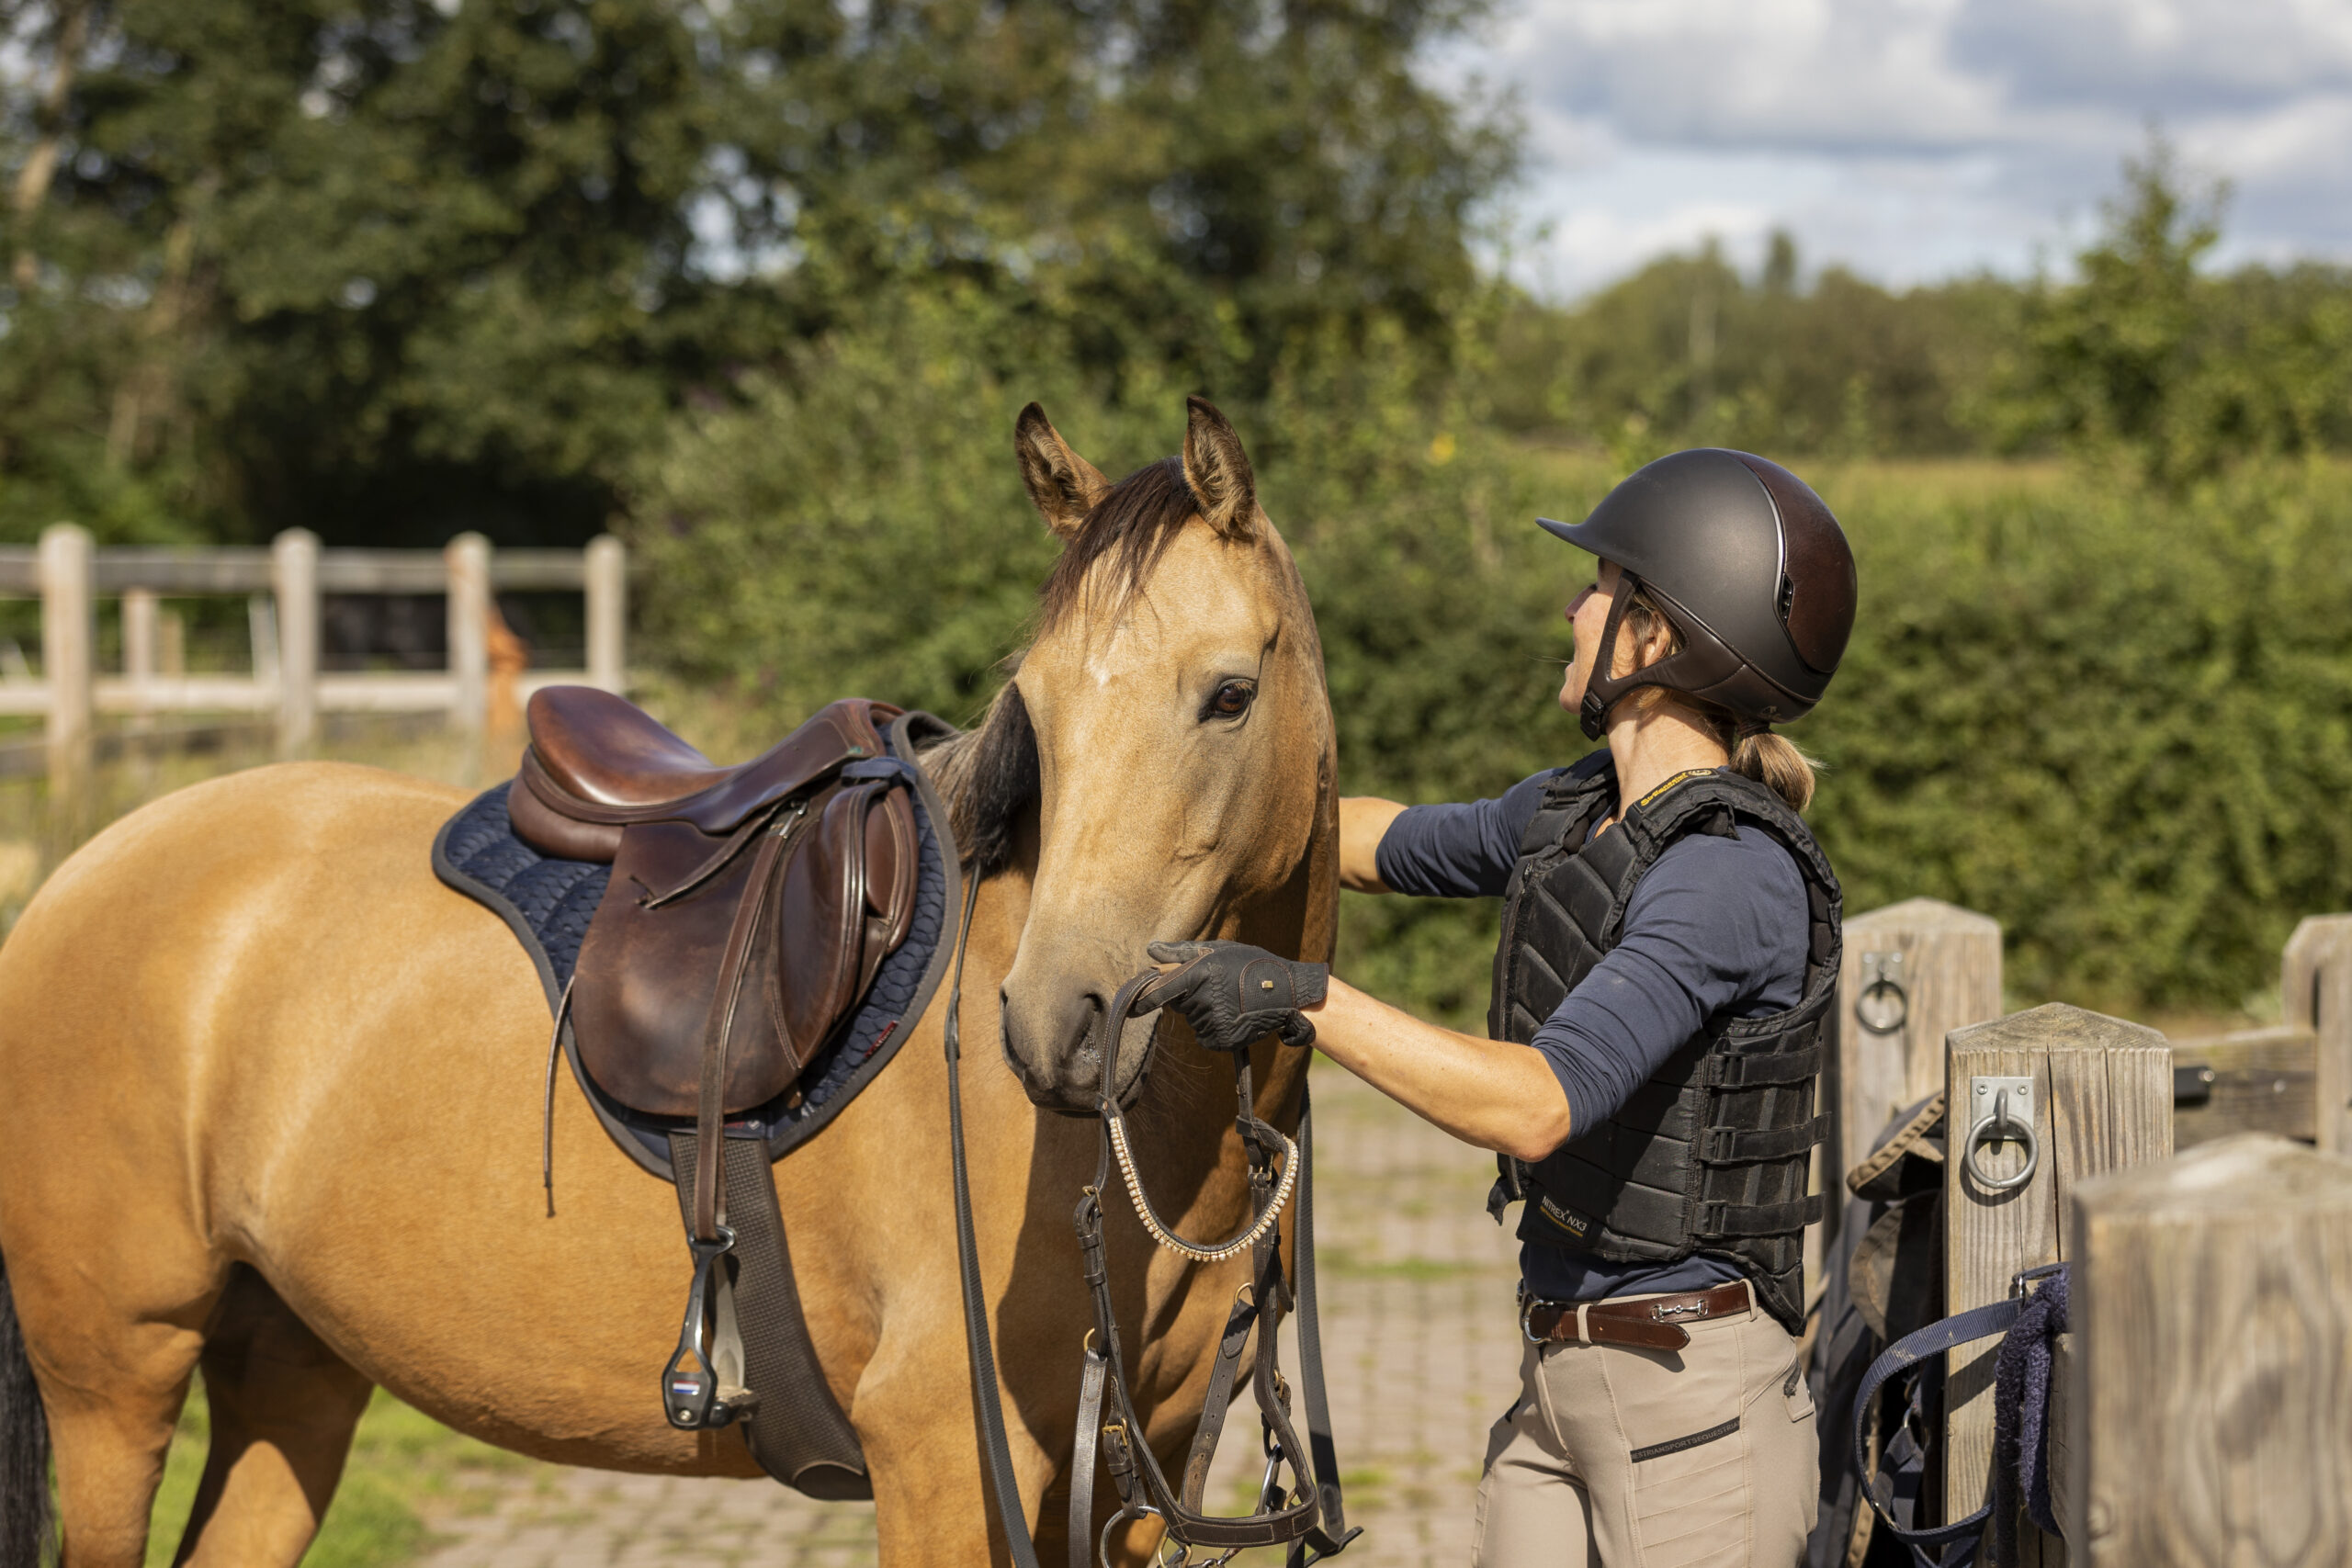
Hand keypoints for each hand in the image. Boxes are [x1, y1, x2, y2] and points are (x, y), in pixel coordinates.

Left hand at [1139, 940, 1328, 1051]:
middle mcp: (1202, 999)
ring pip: (1193, 1020)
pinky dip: (1214, 1029)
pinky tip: (1233, 1016)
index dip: (1145, 1000)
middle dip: (1190, 996)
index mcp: (1199, 974)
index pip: (1161, 991)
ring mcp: (1212, 1021)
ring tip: (1231, 1000)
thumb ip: (1182, 952)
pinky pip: (1205, 1036)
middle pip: (1179, 1004)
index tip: (1131, 1008)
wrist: (1288, 994)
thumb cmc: (1252, 965)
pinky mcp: (1221, 1039)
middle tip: (1217, 986)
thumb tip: (1151, 951)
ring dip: (1205, 1012)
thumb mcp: (1219, 950)